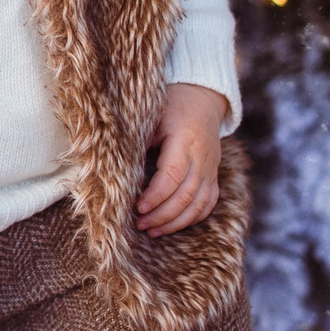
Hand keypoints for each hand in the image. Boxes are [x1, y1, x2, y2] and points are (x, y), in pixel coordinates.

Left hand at [138, 82, 228, 236]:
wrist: (202, 99)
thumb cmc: (171, 107)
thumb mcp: (152, 116)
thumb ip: (138, 139)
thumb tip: (116, 165)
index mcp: (185, 141)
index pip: (173, 176)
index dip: (156, 195)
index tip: (138, 207)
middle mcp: (202, 158)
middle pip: (185, 195)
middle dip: (162, 215)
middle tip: (140, 224)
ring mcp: (210, 169)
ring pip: (198, 204)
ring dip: (175, 222)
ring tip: (152, 231)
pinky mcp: (213, 176)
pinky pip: (208, 203)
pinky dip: (192, 218)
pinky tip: (173, 225)